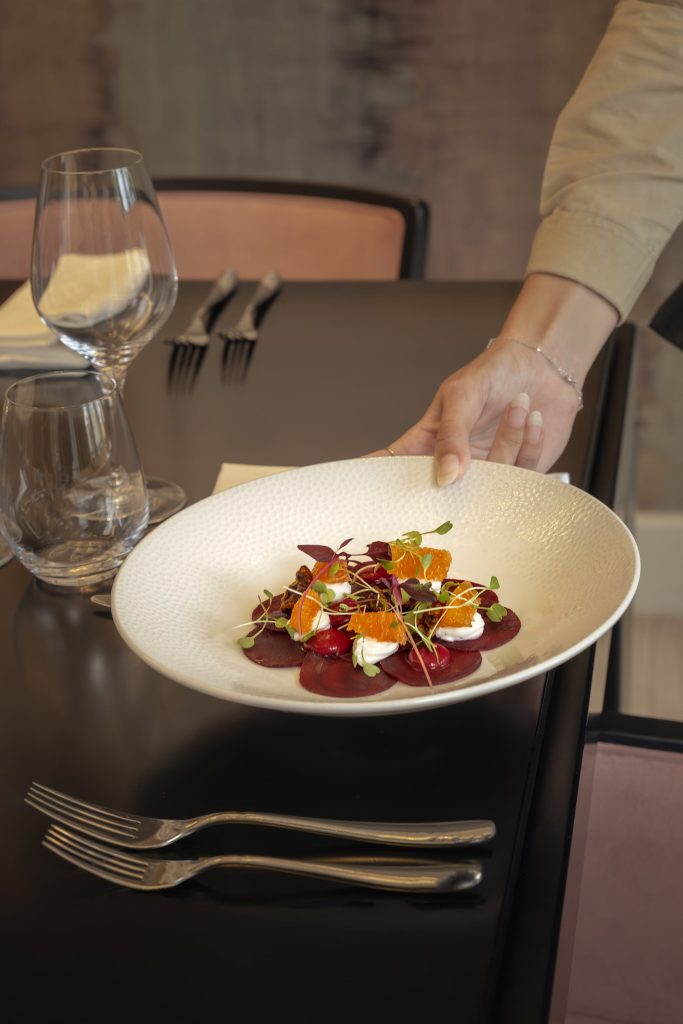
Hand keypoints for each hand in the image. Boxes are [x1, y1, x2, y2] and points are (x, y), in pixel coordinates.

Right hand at [369, 338, 581, 480]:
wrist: (543, 368)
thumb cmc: (493, 374)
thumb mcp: (463, 394)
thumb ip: (452, 435)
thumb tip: (446, 477)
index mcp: (429, 443)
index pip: (395, 467)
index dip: (375, 486)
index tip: (358, 501)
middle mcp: (457, 465)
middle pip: (445, 495)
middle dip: (456, 492)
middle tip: (464, 482)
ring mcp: (489, 474)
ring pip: (495, 482)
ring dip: (510, 439)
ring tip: (519, 404)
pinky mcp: (521, 475)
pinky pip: (526, 475)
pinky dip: (531, 444)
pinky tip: (533, 419)